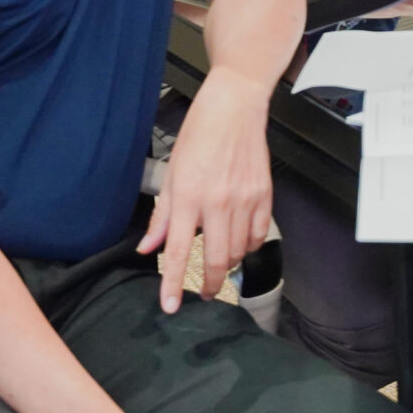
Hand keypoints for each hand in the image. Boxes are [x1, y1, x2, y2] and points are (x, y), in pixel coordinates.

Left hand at [138, 68, 271, 313]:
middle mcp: (217, 202)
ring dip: (228, 264)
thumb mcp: (171, 173)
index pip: (178, 251)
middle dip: (210, 285)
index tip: (171, 306)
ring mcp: (244, 199)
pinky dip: (249, 245)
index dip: (173, 283)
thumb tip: (148, 247)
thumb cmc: (199, 134)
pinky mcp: (264, 194)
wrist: (235, 107)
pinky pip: (259, 233)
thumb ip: (162, 216)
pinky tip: (240, 242)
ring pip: (239, 250)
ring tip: (220, 263)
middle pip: (216, 259)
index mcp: (188, 196)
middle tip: (205, 294)